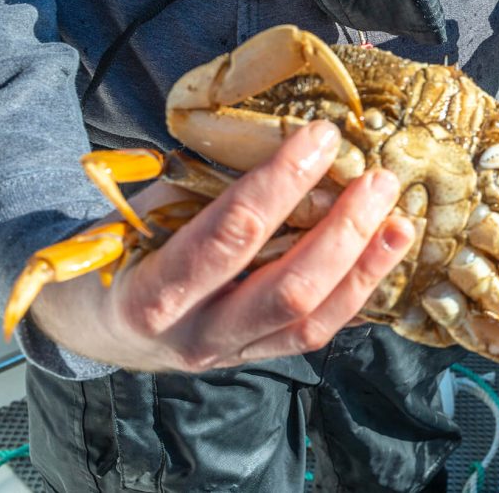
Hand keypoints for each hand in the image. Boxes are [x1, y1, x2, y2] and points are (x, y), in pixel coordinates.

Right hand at [30, 120, 414, 371]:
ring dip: (364, 269)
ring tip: (401, 223)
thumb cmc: (122, 250)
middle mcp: (197, 334)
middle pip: (287, 290)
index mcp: (155, 293)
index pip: (231, 235)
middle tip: (379, 181)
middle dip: (342, 233)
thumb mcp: (148, 211)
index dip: (282, 183)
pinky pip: (317, 335)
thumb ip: (209, 188)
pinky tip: (386, 261)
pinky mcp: (258, 359)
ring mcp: (232, 353)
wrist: (97, 325)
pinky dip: (357, 297)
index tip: (323, 137)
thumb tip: (288, 142)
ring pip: (311, 322)